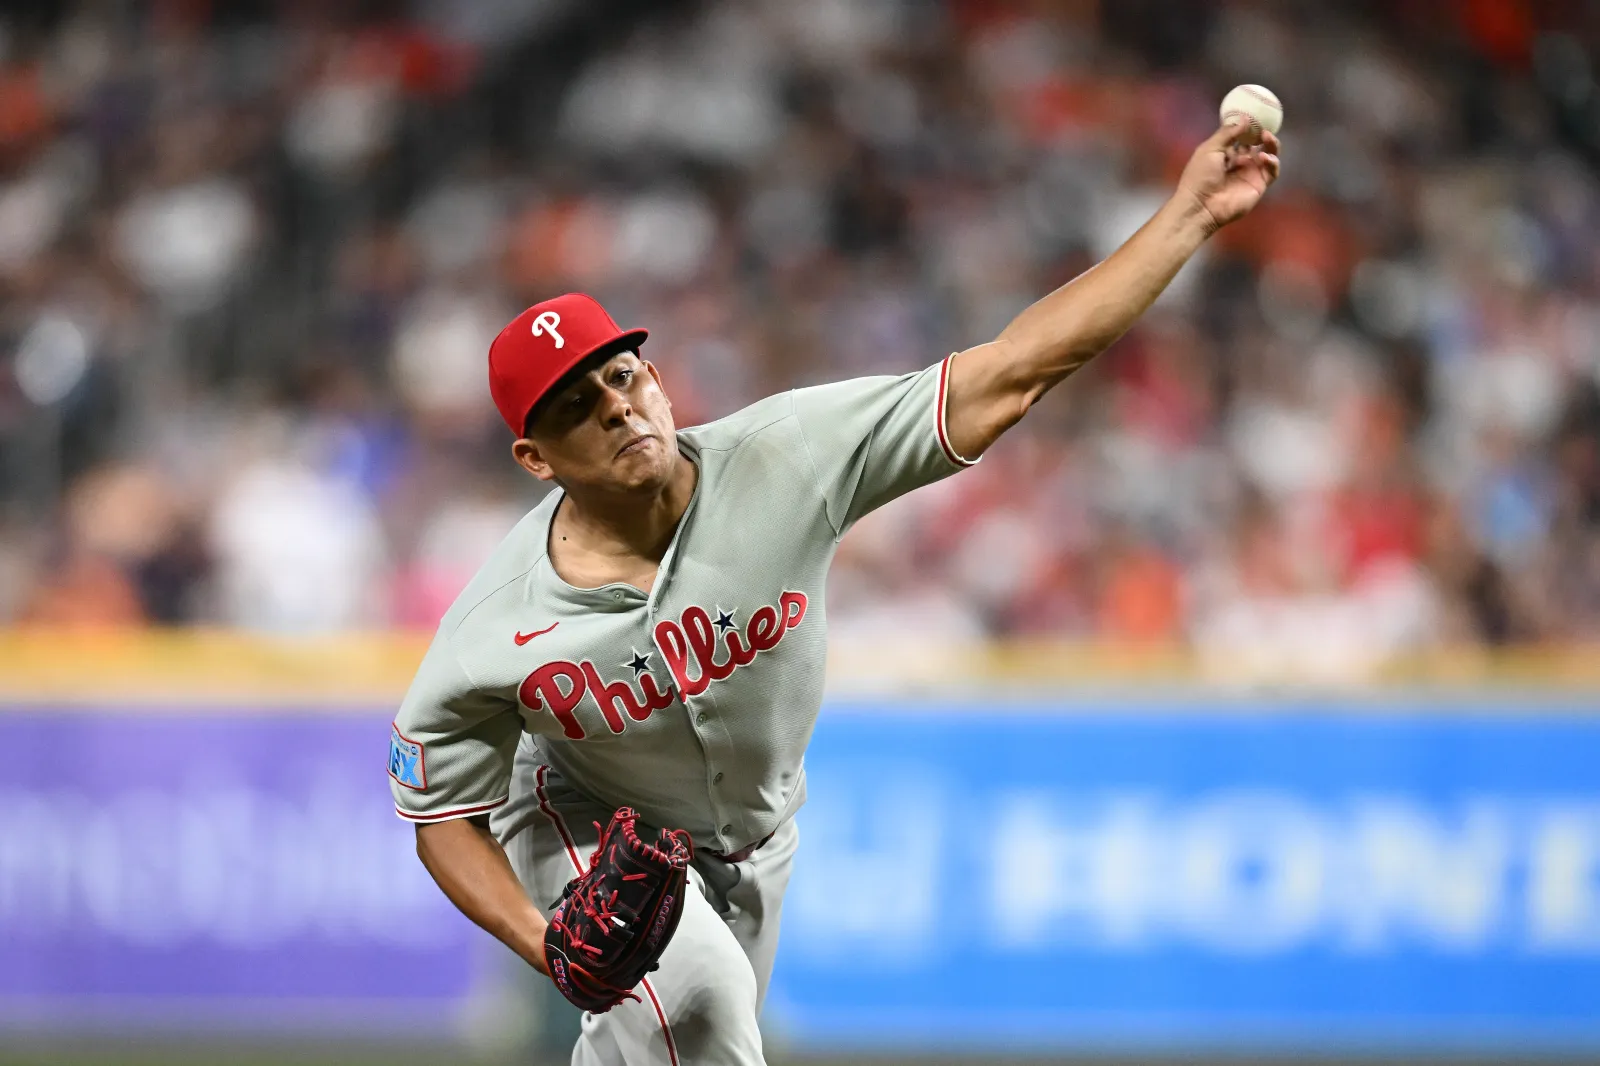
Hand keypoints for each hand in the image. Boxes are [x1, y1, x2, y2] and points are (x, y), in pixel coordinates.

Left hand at [1176, 118, 1280, 234]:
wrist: (1201, 206)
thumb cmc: (1199, 177)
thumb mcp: (1210, 148)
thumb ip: (1228, 133)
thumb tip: (1245, 118)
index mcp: (1225, 154)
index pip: (1242, 137)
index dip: (1249, 127)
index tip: (1255, 116)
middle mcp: (1239, 163)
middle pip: (1258, 145)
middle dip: (1263, 134)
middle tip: (1263, 126)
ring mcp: (1250, 174)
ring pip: (1269, 156)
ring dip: (1271, 145)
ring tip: (1266, 138)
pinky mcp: (1258, 186)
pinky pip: (1272, 171)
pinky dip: (1273, 162)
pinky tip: (1264, 158)